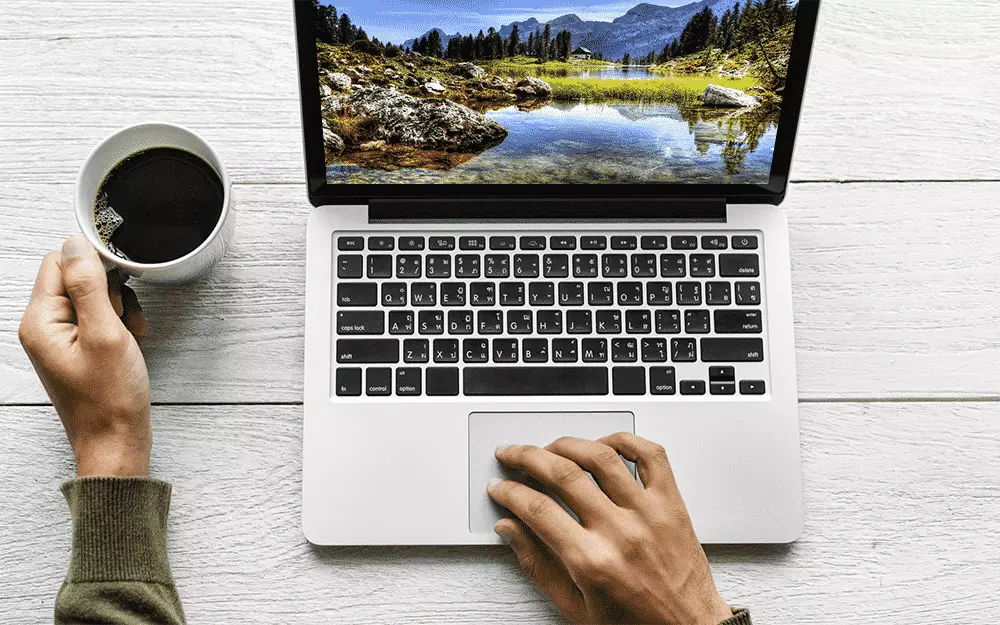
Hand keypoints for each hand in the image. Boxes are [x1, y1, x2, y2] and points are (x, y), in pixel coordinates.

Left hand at [19, 235, 151, 476]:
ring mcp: (61, 339)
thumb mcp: (104, 334)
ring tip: (129, 335)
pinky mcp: (78, 349)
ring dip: (119, 308)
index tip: (120, 284)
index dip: (94, 266)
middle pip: (76, 278)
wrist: (117, 442)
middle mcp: (43, 327)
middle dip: (110, 291)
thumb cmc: (110, 398)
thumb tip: (75, 243)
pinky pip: (99, 319)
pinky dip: (120, 325)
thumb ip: (88, 285)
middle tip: (122, 320)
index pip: (59, 262)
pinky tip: (131, 342)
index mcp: (39, 321)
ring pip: (93, 298)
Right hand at [488, 433, 732, 624]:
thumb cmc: (635, 624)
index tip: (499, 488)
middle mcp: (620, 532)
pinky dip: (624, 440)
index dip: (509, 493)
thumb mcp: (575, 606)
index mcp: (592, 562)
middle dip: (527, 457)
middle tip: (512, 455)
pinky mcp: (671, 504)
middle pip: (563, 474)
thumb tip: (509, 528)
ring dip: (568, 444)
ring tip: (550, 448)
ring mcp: (648, 513)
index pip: (537, 510)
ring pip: (601, 456)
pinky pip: (651, 456)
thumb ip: (537, 565)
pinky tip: (603, 444)